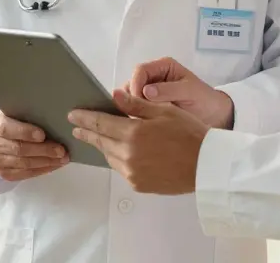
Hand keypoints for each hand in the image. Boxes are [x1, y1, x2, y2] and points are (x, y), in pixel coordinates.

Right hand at [0, 111, 68, 181]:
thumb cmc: (11, 121)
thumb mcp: (13, 112)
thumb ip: (27, 114)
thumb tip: (52, 119)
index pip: (6, 129)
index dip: (24, 132)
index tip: (42, 135)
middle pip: (18, 149)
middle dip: (42, 150)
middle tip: (61, 150)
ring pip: (24, 164)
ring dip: (46, 162)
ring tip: (62, 158)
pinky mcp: (4, 173)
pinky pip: (26, 174)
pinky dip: (42, 170)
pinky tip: (54, 165)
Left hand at [69, 89, 209, 194]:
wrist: (207, 166)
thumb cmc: (190, 134)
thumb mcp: (164, 111)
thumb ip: (135, 105)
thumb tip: (114, 95)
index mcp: (132, 134)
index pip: (100, 123)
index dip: (85, 118)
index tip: (72, 115)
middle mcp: (128, 155)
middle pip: (101, 141)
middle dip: (88, 132)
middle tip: (76, 126)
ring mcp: (132, 172)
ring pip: (109, 156)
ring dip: (101, 146)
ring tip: (95, 138)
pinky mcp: (139, 184)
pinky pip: (121, 169)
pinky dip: (116, 158)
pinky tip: (117, 152)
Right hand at [125, 57, 234, 128]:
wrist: (214, 116)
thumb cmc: (204, 100)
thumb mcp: (189, 92)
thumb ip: (169, 90)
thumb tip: (146, 92)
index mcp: (163, 67)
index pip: (140, 71)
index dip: (136, 84)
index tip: (138, 101)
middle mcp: (153, 77)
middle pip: (131, 83)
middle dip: (131, 98)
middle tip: (137, 113)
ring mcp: (149, 92)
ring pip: (129, 96)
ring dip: (131, 107)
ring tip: (139, 120)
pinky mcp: (148, 106)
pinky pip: (134, 108)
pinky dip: (134, 114)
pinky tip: (140, 124)